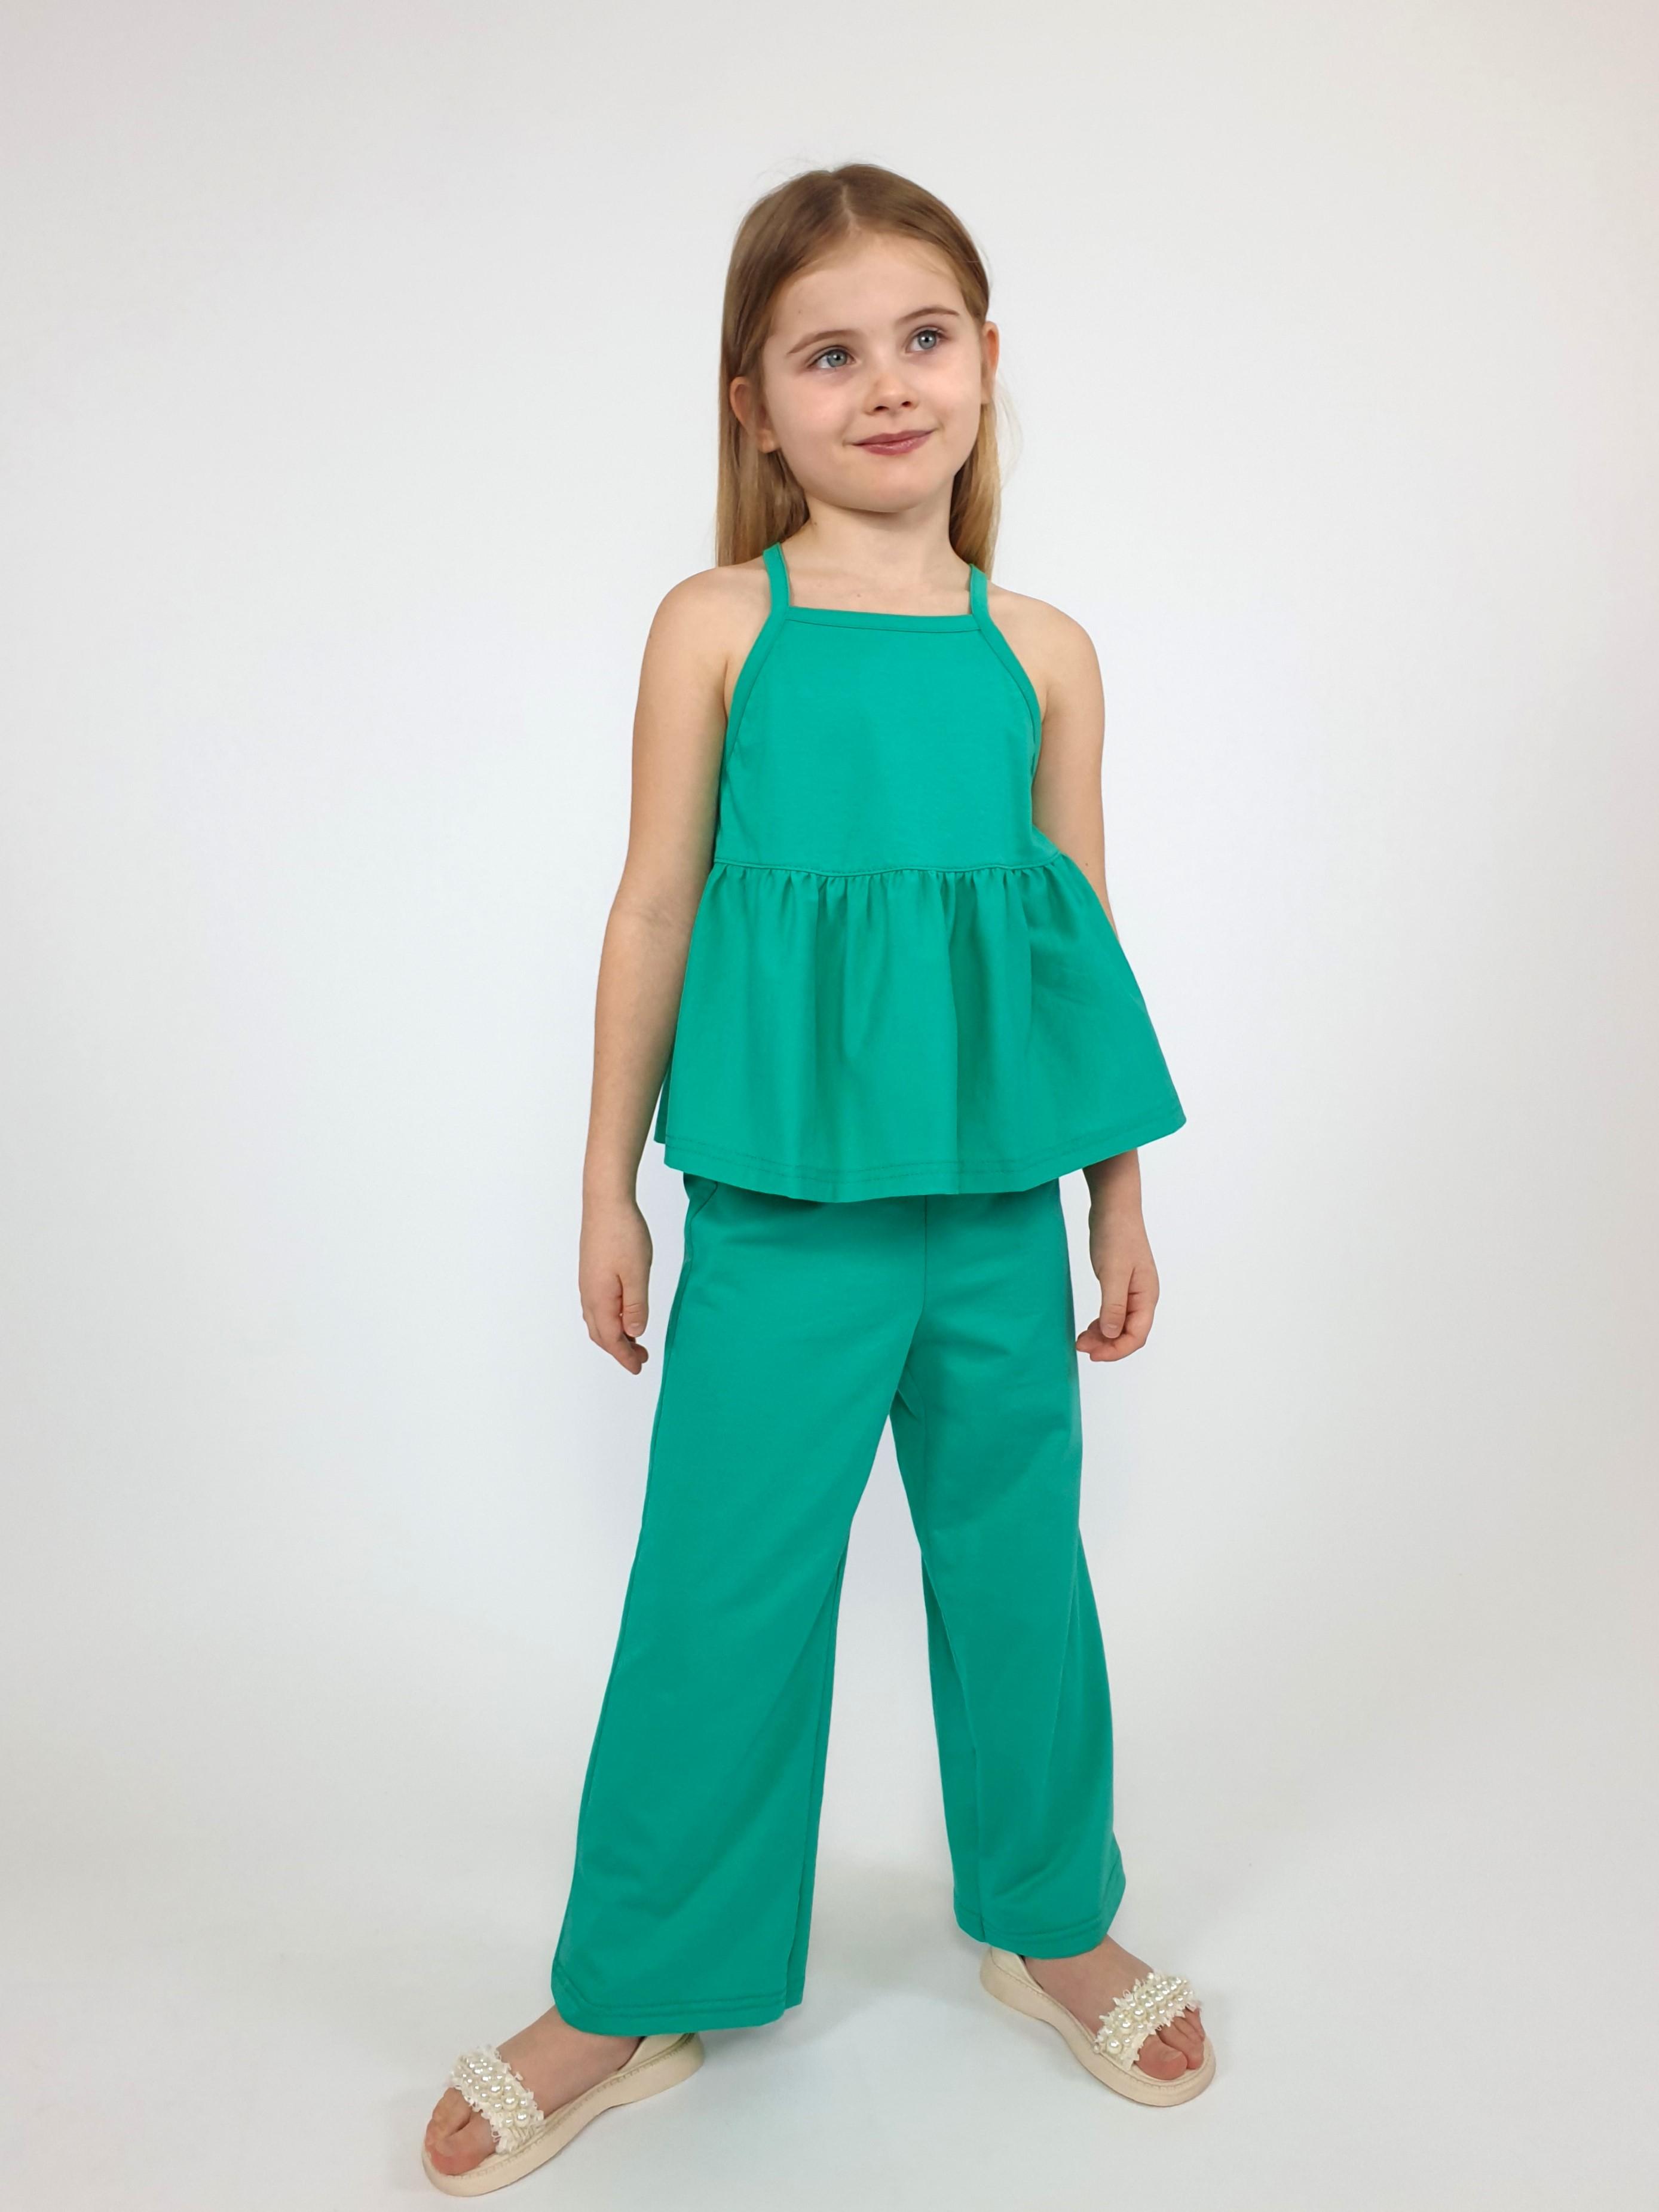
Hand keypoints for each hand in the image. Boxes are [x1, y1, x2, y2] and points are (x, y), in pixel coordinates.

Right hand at [579, 1190, 653, 1371]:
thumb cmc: (622, 1234)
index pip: (611, 1339)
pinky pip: (597, 1306)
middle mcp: (589, 1294)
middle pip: (600, 1334)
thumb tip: (634, 1333)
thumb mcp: (637, 1273)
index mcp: (599, 1299)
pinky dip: (610, 1319)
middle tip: (641, 1358)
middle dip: (619, 1350)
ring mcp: (587, 1283)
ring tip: (636, 1339)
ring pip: (597, 1321)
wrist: (605, 1202)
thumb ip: (636, 1306)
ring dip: (614, 1335)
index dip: (624, 1356)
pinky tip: (624, 1314)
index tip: (638, 1367)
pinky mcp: (591, 1272)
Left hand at [1077, 1191, 1159, 1362]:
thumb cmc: (1117, 1235)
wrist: (1113, 1207)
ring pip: (1120, 1325)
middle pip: (1129, 1334)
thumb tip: (1112, 1334)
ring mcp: (1132, 1291)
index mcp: (1147, 1296)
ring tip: (1081, 1340)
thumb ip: (1113, 1305)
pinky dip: (1101, 1323)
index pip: (1137, 1335)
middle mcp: (1143, 1297)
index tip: (1094, 1355)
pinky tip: (1089, 1327)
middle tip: (1082, 1347)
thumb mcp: (1114, 1272)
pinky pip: (1113, 1313)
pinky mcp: (1120, 1284)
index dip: (1117, 1350)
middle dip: (1108, 1345)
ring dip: (1103, 1336)